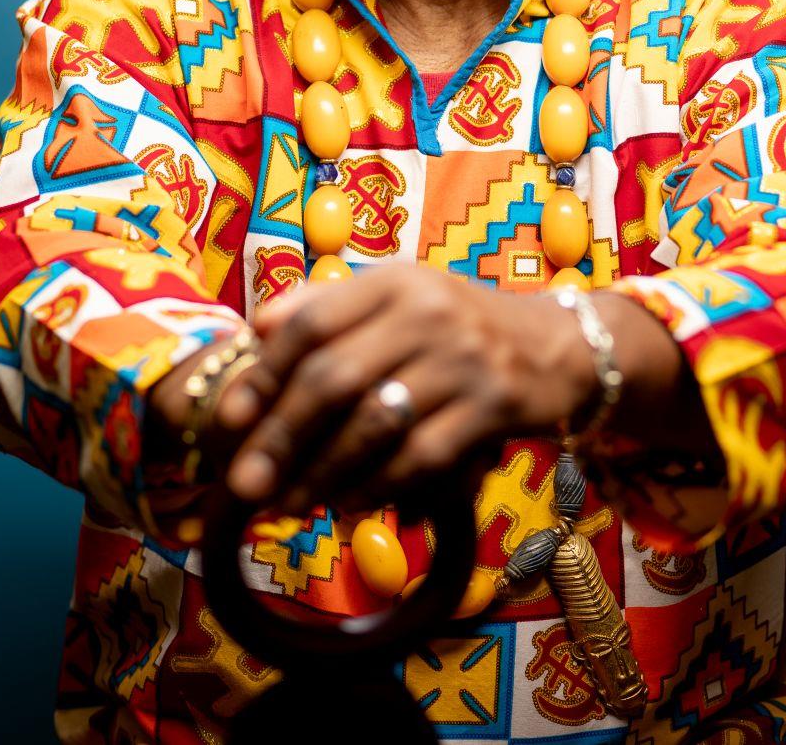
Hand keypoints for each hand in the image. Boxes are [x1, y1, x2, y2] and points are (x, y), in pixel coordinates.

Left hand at [209, 263, 599, 519]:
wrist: (554, 343)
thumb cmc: (454, 323)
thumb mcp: (398, 295)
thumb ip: (331, 306)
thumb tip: (258, 329)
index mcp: (393, 280)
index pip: (312, 323)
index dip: (264, 372)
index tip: (230, 419)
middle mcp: (427, 311)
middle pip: (335, 379)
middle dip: (281, 437)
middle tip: (244, 484)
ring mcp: (464, 359)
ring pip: (374, 425)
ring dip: (323, 473)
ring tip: (288, 505)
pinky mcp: (494, 406)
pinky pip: (422, 456)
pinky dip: (377, 486)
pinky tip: (347, 506)